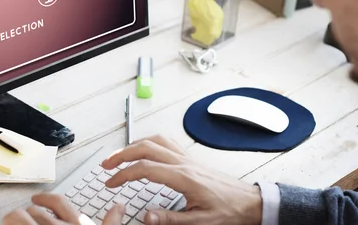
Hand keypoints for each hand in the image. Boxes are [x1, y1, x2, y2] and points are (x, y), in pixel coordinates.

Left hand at [2, 193, 124, 223]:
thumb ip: (111, 224)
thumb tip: (119, 207)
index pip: (58, 202)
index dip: (45, 198)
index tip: (36, 199)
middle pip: (35, 209)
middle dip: (29, 213)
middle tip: (26, 219)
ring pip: (17, 217)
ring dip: (13, 219)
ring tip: (13, 223)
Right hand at [101, 135, 262, 224]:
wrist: (250, 202)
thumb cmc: (229, 211)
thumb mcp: (200, 222)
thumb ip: (171, 219)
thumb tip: (146, 216)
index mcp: (183, 177)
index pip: (145, 168)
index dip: (123, 174)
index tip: (111, 182)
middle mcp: (184, 163)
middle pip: (145, 147)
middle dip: (122, 154)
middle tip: (106, 164)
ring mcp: (187, 158)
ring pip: (155, 140)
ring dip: (134, 144)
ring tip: (120, 154)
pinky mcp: (191, 159)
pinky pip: (167, 142)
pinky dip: (150, 142)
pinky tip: (145, 148)